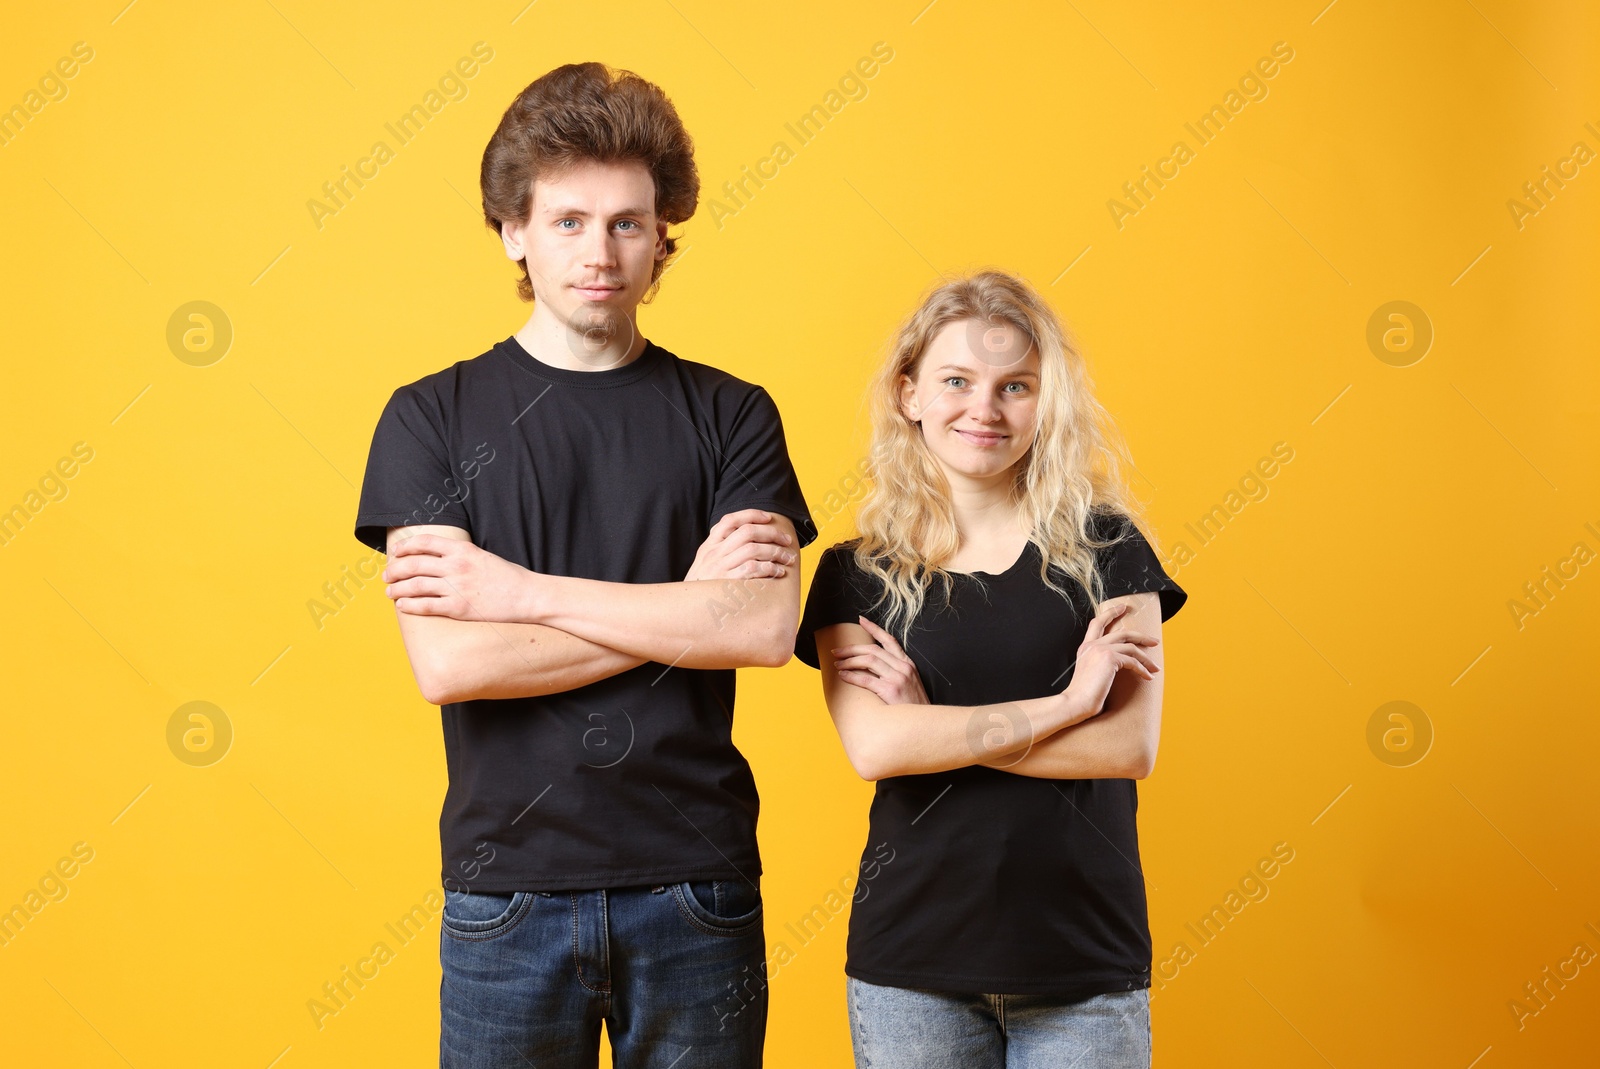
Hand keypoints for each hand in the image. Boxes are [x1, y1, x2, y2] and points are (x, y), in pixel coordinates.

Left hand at [383, 532, 533, 621]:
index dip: (405, 547)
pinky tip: (402, 606)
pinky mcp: (458, 609)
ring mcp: (456, 588)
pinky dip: (409, 605)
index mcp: (463, 550)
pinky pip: (425, 606)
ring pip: (415, 586)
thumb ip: (459, 555)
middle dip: (394, 570)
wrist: (527, 596)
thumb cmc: (507, 577)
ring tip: (390, 593)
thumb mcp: (482, 556)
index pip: (424, 542)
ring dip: (397, 589)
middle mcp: (456, 566)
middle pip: (413, 564)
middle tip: (387, 576)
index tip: (396, 553)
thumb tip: (435, 558)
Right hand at [685, 508, 796, 581]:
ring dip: (775, 552)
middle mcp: (714, 553)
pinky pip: (753, 569)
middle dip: (772, 533)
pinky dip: (770, 568)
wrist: (685, 609)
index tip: (768, 517)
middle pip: (747, 532)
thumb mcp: (703, 562)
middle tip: (786, 540)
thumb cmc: (700, 586)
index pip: (730, 520)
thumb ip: (718, 548)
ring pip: (753, 549)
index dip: (751, 515)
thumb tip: (743, 536)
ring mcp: (720, 568)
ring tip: (788, 558)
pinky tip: (778, 572)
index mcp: (709, 546)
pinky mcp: (727, 584)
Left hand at [831, 617, 931, 704]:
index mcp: (907, 664)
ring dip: (849, 661)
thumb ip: (895, 672)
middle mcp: (903, 667)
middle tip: (837, 651)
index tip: (861, 620)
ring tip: (837, 663)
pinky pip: (866, 679)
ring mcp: (898, 678)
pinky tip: (843, 676)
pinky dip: (852, 676)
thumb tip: (871, 668)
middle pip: (873, 649)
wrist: (924, 723)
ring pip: (868, 660)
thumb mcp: (909, 683)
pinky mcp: (891, 690)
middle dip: (852, 648)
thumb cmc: (913, 706)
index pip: (889, 640)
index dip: (874, 629)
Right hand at [1062, 601, 1160, 721]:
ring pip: (1131, 647)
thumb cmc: (1083, 694)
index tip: (1122, 607)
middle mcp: (1092, 645)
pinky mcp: (1110, 658)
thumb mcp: (1090, 673)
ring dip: (1146, 658)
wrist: (1076, 702)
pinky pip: (1133, 661)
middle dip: (1141, 636)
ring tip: (1155, 667)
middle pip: (1122, 632)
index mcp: (1085, 647)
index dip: (1111, 613)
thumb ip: (1100, 663)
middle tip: (1154, 640)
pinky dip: (1143, 669)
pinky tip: (1148, 676)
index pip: (1098, 623)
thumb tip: (1118, 665)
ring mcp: (1101, 649)